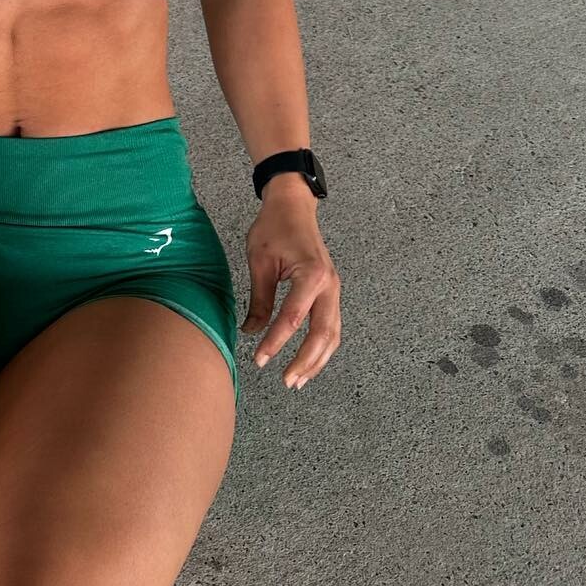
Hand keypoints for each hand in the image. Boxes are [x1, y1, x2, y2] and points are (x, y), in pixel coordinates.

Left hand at [240, 182, 341, 390]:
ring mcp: (334, 289)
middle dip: (305, 361)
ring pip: (332, 334)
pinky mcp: (331, 291)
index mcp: (311, 275)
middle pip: (322, 334)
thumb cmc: (274, 227)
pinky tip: (307, 360)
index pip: (292, 318)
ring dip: (317, 359)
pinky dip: (321, 346)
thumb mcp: (259, 261)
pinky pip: (331, 325)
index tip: (259, 360)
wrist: (293, 205)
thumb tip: (251, 331)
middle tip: (286, 381)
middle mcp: (329, 285)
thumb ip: (259, 299)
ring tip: (298, 379)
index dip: (276, 342)